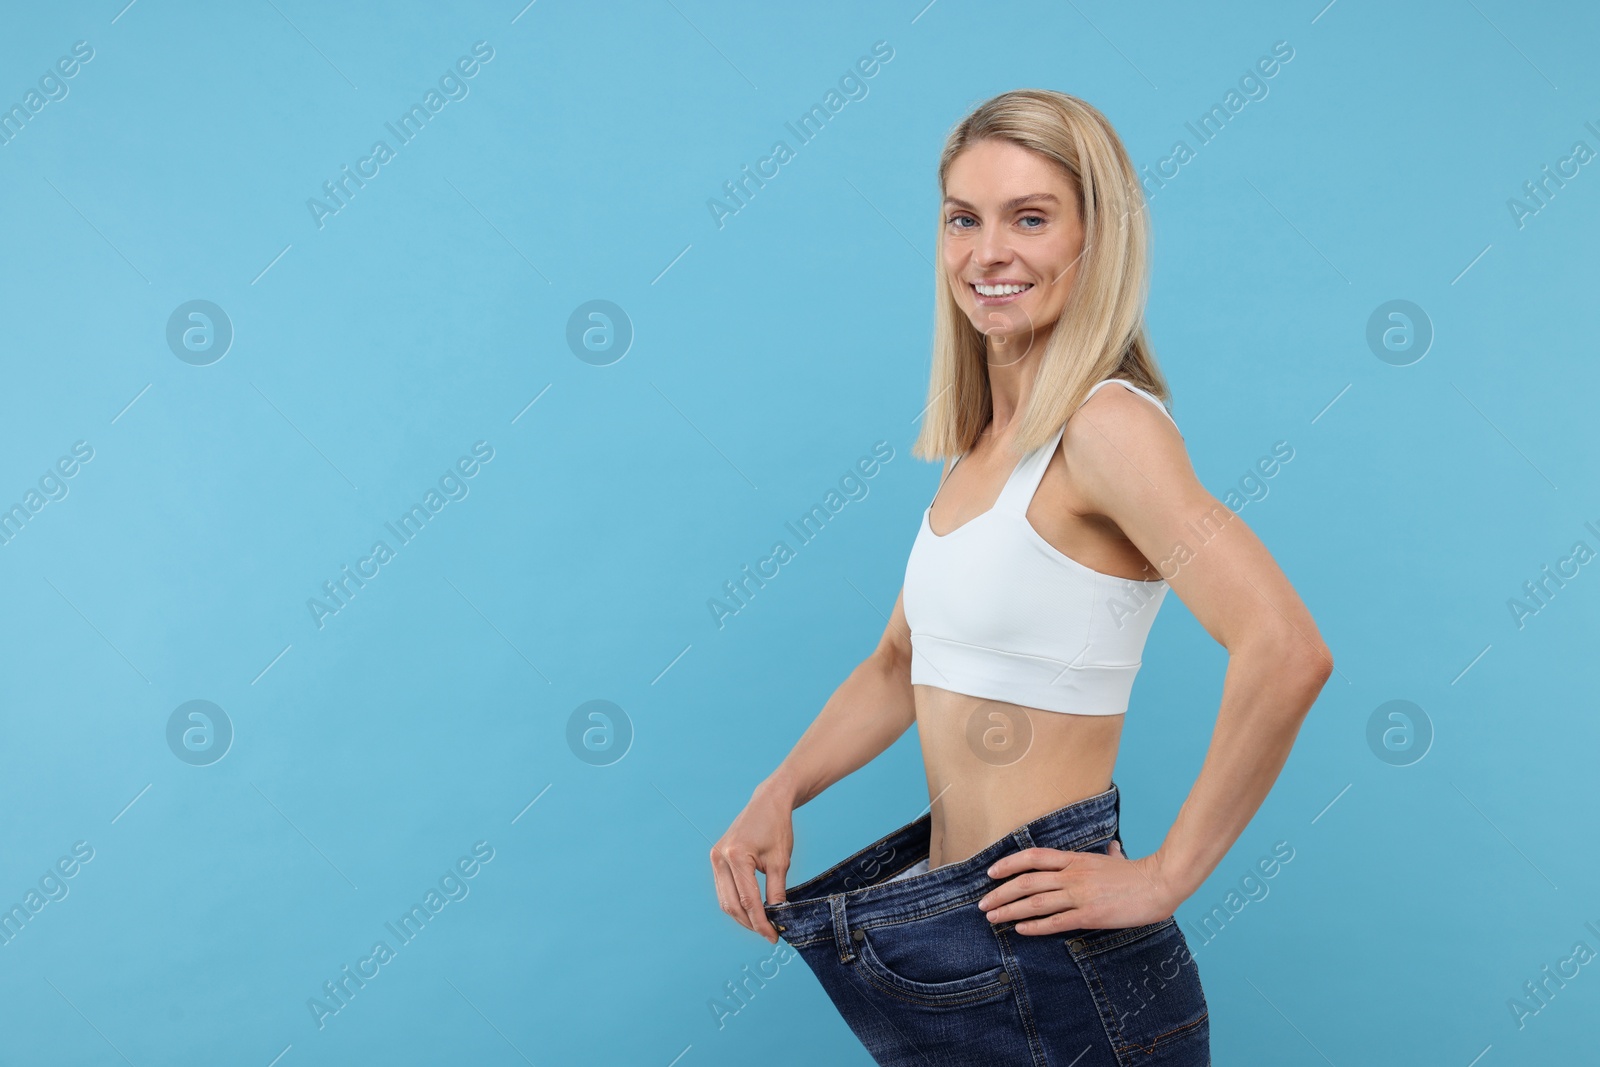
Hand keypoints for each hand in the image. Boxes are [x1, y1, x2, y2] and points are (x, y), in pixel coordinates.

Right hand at [710, 785, 791, 943]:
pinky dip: (737, 903)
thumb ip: (777, 891)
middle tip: (770, 933)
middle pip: (732, 904)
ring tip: (762, 924)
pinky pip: (724, 890)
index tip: (773, 936)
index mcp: (736, 856)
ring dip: (742, 916)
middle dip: (750, 923)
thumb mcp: (781, 861)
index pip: (748, 900)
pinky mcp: (716, 859)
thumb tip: (777, 917)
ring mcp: (715, 858)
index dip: (761, 922)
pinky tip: (752, 910)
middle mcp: (720, 858)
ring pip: (725, 900)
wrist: (767, 803)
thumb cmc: (777, 827)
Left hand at [977, 840, 1177, 934]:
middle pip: (1026, 881)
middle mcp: (1072, 874)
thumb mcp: (1116, 858)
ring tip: (993, 918)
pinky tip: (1020, 930)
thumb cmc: (1138, 873)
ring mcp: (1079, 894)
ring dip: (1010, 911)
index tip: (991, 873)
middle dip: (1000, 893)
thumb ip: (1109, 854)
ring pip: (1035, 902)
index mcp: (1074, 859)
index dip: (1008, 863)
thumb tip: (1113, 849)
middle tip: (983, 904)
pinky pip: (1055, 922)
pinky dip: (1034, 927)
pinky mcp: (1089, 915)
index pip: (1033, 857)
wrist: (1159, 884)